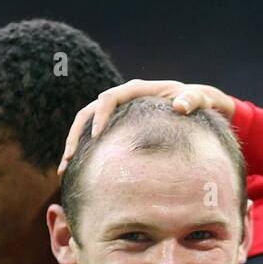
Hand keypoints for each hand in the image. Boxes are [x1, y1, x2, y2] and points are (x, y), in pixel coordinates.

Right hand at [58, 81, 235, 172]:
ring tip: (64, 172)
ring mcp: (116, 114)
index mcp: (136, 90)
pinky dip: (84, 154)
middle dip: (76, 135)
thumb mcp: (199, 99)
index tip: (97, 135)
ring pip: (86, 127)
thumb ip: (192, 100)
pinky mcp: (115, 128)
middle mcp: (121, 99)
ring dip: (73, 147)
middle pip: (88, 113)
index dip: (101, 115)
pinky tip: (77, 174)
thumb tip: (180, 106)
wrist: (195, 105)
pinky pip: (94, 138)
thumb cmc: (197, 101)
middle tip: (69, 159)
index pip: (109, 98)